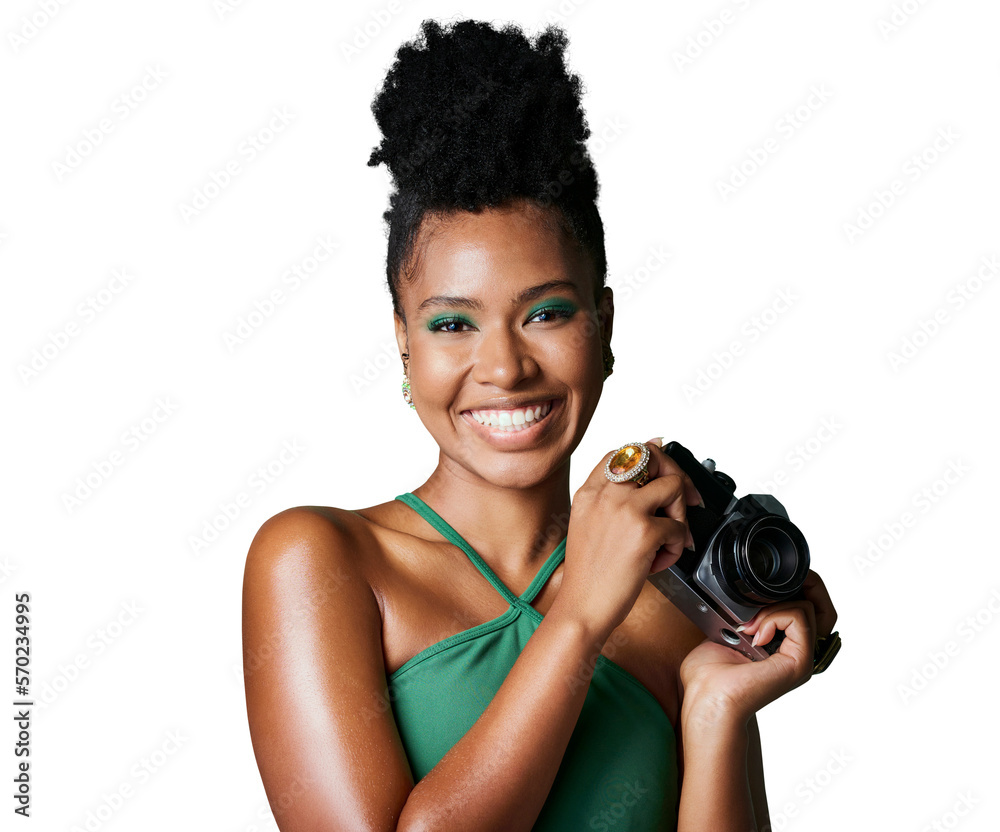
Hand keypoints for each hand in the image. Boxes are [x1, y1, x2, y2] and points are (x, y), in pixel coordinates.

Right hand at [552, 437, 702, 642]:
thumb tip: (640, 474)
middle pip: (653, 457)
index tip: (665, 471)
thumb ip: (611, 499)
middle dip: (677, 476)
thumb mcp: (588, 523)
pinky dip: (678, 544)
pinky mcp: (643, 532)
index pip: (625, 451)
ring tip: (669, 537)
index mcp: (590, 491)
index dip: (651, 456)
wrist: (582, 606)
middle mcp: (606, 494)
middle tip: (686, 500)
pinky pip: (679, 526)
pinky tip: (661, 559)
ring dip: (681, 512)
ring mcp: (625, 510)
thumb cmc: (589, 573)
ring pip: (674, 486)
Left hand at [679, 569, 837, 726]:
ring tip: (751, 626)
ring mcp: (801, 657)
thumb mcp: (722, 632)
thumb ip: (738, 614)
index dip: (792, 587)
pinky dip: (775, 616)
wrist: (707, 699)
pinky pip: (800, 618)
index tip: (761, 591)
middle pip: (818, 603)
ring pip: (808, 606)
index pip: (806, 604)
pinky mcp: (799, 661)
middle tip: (764, 598)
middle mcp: (796, 651)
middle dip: (795, 587)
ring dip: (774, 606)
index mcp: (781, 645)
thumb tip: (740, 596)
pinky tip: (755, 634)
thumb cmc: (708, 675)